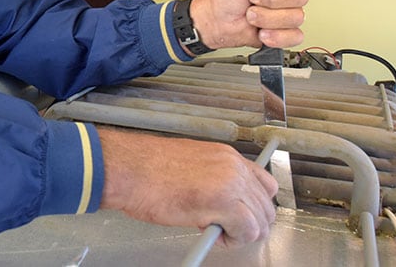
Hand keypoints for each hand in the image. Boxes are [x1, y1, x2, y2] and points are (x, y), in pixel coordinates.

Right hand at [98, 127, 276, 246]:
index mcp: (226, 156)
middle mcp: (234, 167)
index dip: (253, 205)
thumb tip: (223, 201)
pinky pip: (247, 232)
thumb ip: (214, 179)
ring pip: (260, 221)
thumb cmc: (147, 169)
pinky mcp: (225, 204)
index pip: (263, 183)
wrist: (130, 169)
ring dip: (241, 233)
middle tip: (224, 228)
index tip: (239, 214)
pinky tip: (210, 235)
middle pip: (266, 206)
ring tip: (214, 231)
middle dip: (249, 223)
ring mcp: (231, 184)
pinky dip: (233, 240)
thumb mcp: (190, 165)